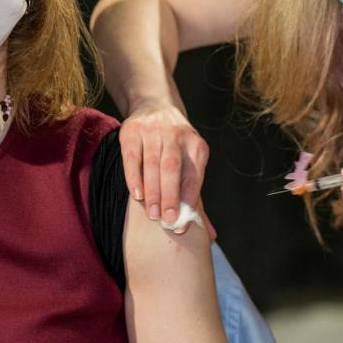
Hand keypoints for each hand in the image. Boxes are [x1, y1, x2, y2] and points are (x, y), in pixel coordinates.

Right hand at [119, 101, 213, 236]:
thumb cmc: (175, 148)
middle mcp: (177, 135)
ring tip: (151, 215)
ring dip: (152, 191)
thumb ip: (196, 198)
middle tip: (166, 222)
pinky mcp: (132, 131)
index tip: (182, 225)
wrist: (155, 107)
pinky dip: (134, 177)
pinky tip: (137, 195)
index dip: (188, 201)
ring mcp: (153, 131)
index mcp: (197, 146)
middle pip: (173, 169)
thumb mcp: (190, 164)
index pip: (193, 176)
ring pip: (153, 164)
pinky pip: (133, 158)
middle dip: (170, 197)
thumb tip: (210, 235)